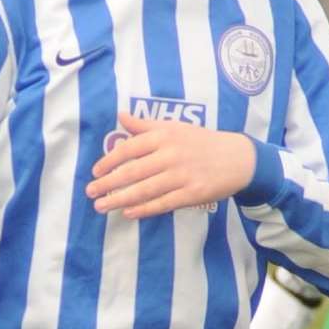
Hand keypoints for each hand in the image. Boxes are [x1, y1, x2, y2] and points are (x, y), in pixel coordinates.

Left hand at [86, 112, 255, 218]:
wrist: (237, 158)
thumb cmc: (201, 142)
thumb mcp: (174, 127)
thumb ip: (145, 126)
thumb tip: (120, 115)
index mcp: (165, 136)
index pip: (129, 148)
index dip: (109, 161)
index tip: (95, 172)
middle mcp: (171, 154)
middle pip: (132, 172)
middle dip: (108, 184)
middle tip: (91, 192)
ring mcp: (182, 175)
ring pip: (144, 190)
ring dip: (119, 199)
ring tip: (101, 206)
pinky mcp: (192, 194)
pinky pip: (162, 204)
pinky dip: (143, 209)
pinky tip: (127, 213)